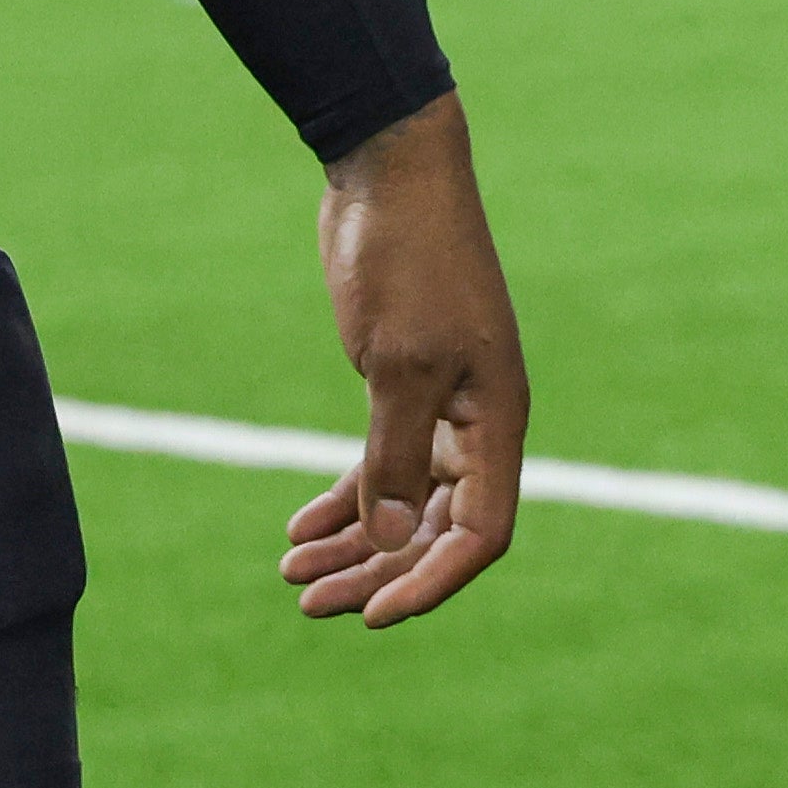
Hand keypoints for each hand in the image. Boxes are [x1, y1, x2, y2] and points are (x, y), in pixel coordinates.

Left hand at [282, 92, 527, 626]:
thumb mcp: (396, 363)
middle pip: (434, 528)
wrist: (388, 171)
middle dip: (374, 572)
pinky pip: (381, 463)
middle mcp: (477, 421)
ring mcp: (440, 402)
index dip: (431, 582)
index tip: (371, 616)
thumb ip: (392, 456)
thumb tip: (384, 543)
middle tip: (307, 605)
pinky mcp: (401, 382)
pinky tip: (298, 530)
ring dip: (352, 545)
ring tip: (291, 578)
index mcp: (496, 419)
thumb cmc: (406, 259)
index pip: (481, 533)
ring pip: (402, 502)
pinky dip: (343, 498)